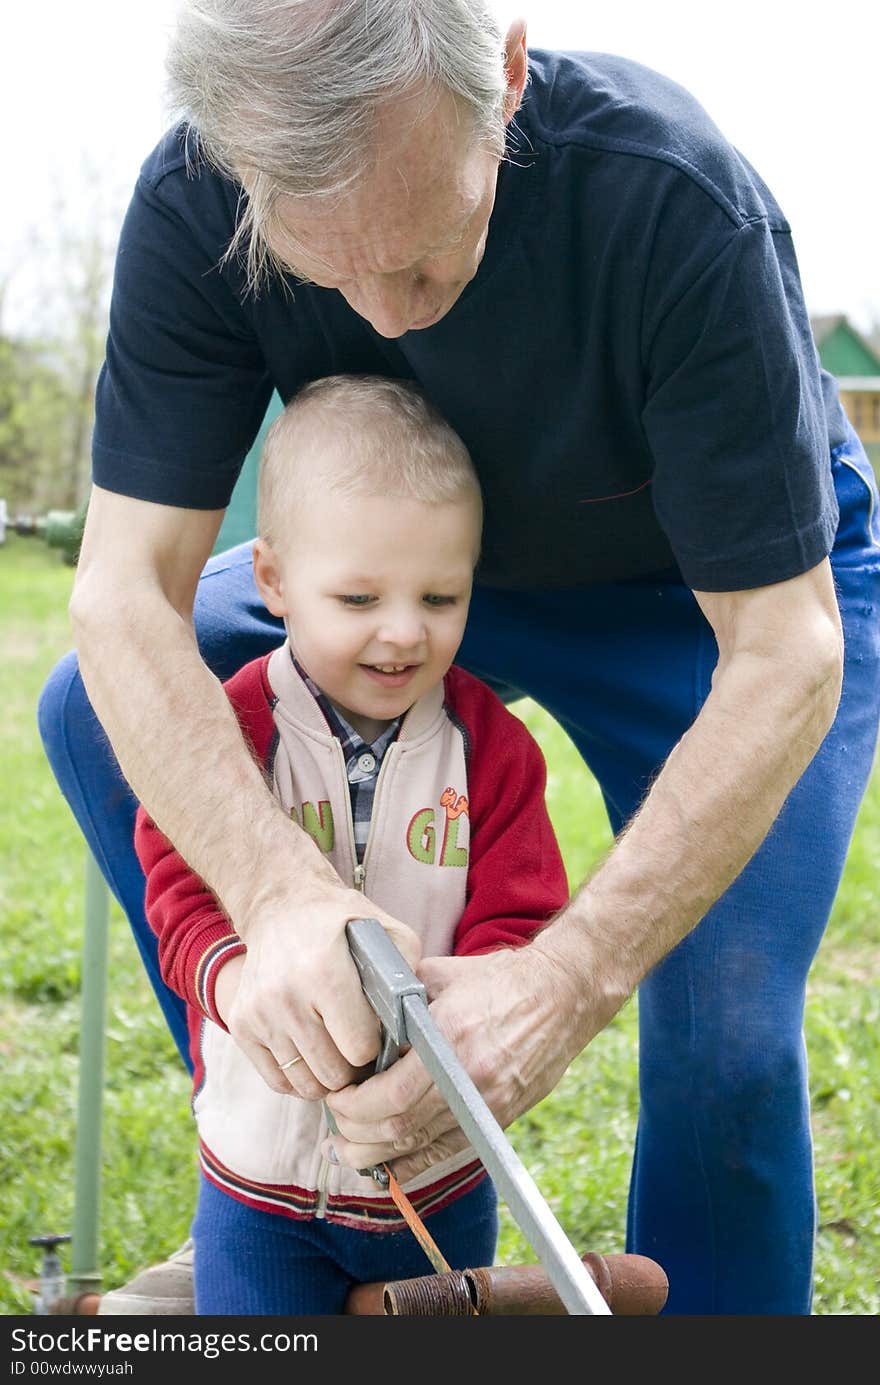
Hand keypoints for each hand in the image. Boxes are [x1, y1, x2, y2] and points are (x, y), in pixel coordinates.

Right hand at [220, 885, 421, 1099]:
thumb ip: (406, 973)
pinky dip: (299, 1078)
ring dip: (328, 1076)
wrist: (282, 905)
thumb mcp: (386, 930)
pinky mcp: (242, 1025)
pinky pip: (278, 1081)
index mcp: (324, 973)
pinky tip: (314, 1055)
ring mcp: (259, 1014)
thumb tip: (416, 1022)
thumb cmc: (341, 922)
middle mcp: (286, 997)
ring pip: (306, 1085)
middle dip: (355, 1067)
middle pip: (334, 1073)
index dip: (376, 1047)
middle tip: (360, 1048)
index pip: (360, 1049)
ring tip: (339, 1052)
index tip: (377, 1032)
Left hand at [323, 937, 605, 1180]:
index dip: (352, 1107)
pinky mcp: (498, 1118)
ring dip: (375, 1155)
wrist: (561, 994)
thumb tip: (355, 1015)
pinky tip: (386, 1167)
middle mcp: (467, 1078)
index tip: (334, 1097)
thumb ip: (398, 998)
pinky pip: (448, 1154)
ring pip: (419, 1148)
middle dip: (355, 1133)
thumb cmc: (500, 979)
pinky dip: (412, 1166)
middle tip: (334, 1125)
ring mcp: (486, 1103)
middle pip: (397, 1128)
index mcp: (448, 1037)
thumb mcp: (441, 975)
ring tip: (347, 1151)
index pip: (388, 1095)